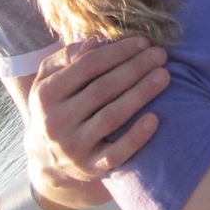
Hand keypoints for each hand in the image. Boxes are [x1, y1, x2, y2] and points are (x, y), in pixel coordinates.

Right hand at [24, 36, 167, 209]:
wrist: (45, 158)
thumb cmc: (55, 107)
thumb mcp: (49, 80)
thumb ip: (66, 57)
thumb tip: (95, 41)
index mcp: (45, 94)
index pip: (86, 66)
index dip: (117, 52)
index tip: (142, 42)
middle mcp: (56, 121)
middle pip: (102, 89)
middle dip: (135, 68)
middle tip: (160, 55)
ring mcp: (73, 147)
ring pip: (111, 117)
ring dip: (140, 94)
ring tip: (164, 76)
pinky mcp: (90, 168)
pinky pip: (116, 154)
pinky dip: (136, 137)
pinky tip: (155, 119)